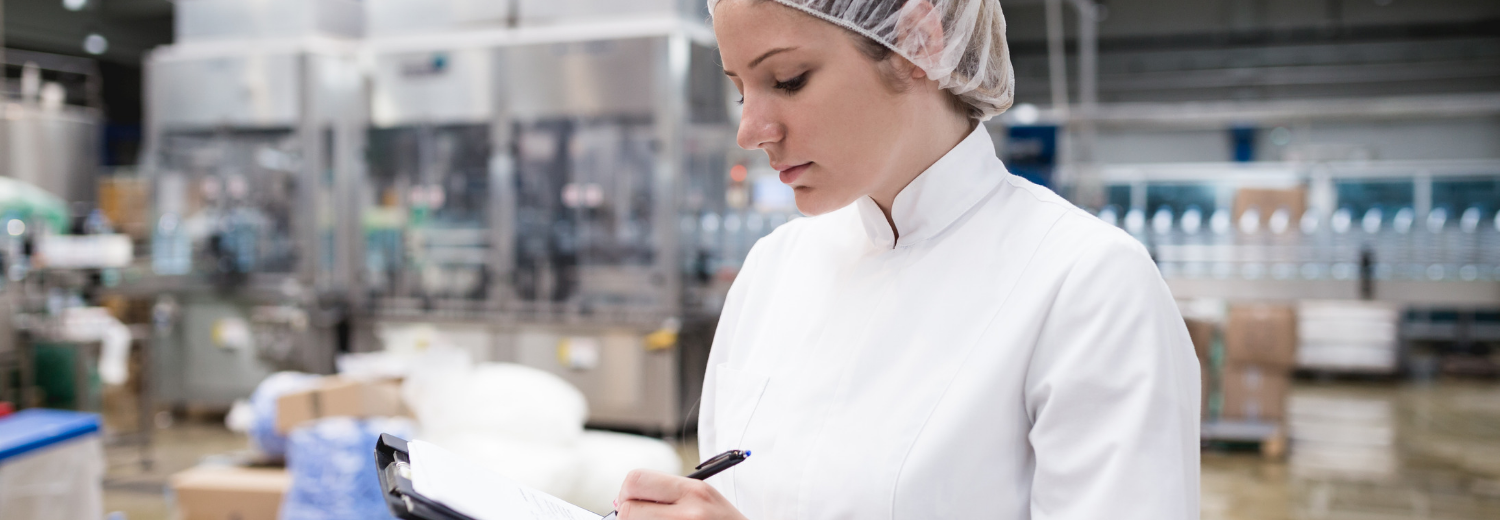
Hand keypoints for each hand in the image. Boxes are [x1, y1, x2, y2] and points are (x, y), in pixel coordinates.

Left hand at [615, 469, 748, 519]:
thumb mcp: (704, 501)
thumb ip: (667, 495)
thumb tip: (620, 501)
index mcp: (695, 491)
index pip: (636, 480)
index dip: (628, 492)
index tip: (633, 501)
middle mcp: (690, 514)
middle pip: (628, 510)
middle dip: (628, 516)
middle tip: (643, 519)